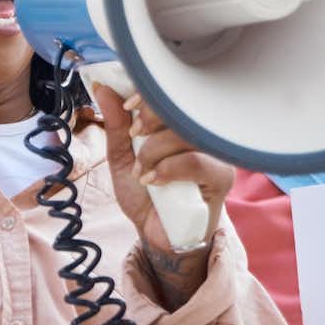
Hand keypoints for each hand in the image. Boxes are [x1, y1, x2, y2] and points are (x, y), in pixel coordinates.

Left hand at [95, 86, 231, 304]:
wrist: (157, 234)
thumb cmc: (145, 194)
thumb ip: (117, 125)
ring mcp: (216, 154)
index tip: (128, 105)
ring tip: (142, 170)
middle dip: (151, 118)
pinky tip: (153, 181)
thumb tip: (103, 89)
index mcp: (183, 123)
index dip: (151, 92)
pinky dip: (168, 168)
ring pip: (187, 134)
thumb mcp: (123, 158)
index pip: (176, 92)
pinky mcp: (221, 179)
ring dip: (155, 149)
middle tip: (134, 135)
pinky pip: (197, 162)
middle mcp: (204, 133)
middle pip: (184, 108)